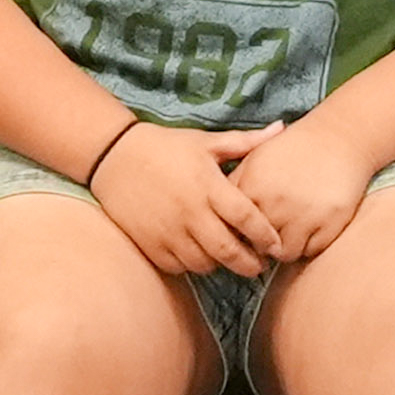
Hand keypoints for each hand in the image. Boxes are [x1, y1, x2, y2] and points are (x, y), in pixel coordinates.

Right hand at [88, 121, 282, 277]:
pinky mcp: (150, 244)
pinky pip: (179, 267)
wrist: (113, 156)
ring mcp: (168, 231)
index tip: (277, 246)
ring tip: (228, 258)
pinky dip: (192, 265)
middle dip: (250, 264)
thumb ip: (245, 142)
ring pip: (205, 264)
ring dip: (221, 265)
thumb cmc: (165, 147)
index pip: (248, 219)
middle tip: (259, 265)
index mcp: (209, 186)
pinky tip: (199, 255)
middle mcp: (191, 212)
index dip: (267, 237)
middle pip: (229, 251)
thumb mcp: (206, 141)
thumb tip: (281, 127)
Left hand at [227, 114, 379, 268]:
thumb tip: (213, 213)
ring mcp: (304, 215)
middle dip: (259, 246)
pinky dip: (308, 246)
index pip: (233, 227)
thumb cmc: (293, 149)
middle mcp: (276, 202)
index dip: (236, 234)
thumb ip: (234, 184)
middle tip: (264, 241)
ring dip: (285, 249)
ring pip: (285, 253)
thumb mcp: (256, 158)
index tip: (242, 234)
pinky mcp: (328, 224)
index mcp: (253, 186)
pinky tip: (307, 230)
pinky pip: (311, 251)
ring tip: (287, 236)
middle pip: (257, 245)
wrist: (338, 138)